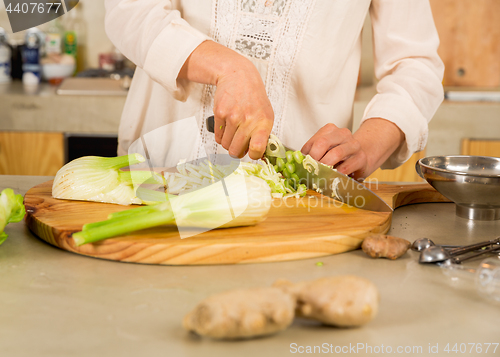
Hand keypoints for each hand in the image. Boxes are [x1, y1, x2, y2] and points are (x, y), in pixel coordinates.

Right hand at [179, 41, 273, 159]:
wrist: (238, 76)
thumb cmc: (253, 97)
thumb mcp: (266, 114)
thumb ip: (263, 135)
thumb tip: (258, 155)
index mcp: (263, 123)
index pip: (257, 149)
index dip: (253, 155)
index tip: (252, 153)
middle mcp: (249, 120)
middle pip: (236, 152)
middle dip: (236, 152)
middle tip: (239, 144)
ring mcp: (233, 117)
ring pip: (225, 146)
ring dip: (228, 143)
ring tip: (233, 132)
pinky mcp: (220, 113)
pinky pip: (218, 137)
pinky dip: (221, 135)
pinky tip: (227, 126)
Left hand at [301, 123, 367, 178]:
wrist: (362, 158)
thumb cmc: (339, 156)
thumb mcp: (325, 152)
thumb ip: (312, 155)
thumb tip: (295, 165)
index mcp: (330, 130)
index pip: (313, 141)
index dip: (306, 155)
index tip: (303, 165)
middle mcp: (342, 134)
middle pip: (322, 143)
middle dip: (314, 159)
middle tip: (311, 170)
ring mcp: (353, 144)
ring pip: (336, 153)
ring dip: (325, 166)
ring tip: (320, 174)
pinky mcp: (361, 157)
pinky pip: (346, 166)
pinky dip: (337, 174)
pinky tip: (333, 177)